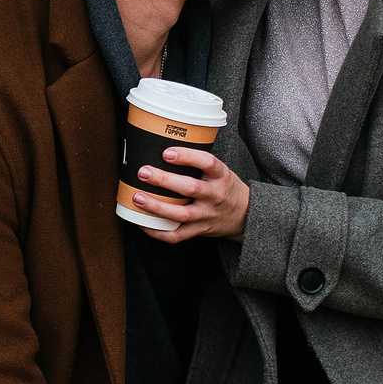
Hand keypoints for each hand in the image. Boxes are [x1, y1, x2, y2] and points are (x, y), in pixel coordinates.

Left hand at [125, 148, 249, 242]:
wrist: (245, 215)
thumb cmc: (226, 188)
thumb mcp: (221, 171)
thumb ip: (199, 163)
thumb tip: (165, 148)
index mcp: (221, 176)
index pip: (207, 162)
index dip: (187, 157)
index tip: (167, 152)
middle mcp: (215, 195)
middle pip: (190, 188)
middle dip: (164, 180)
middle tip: (144, 172)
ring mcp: (207, 215)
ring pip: (181, 214)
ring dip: (156, 207)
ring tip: (137, 198)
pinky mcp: (200, 230)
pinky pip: (176, 235)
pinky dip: (158, 231)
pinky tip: (143, 223)